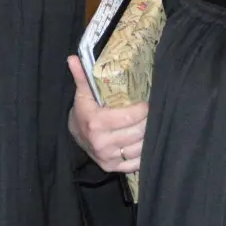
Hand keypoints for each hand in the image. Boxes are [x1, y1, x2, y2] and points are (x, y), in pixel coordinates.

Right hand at [66, 55, 147, 172]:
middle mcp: (101, 143)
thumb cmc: (83, 111)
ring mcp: (108, 158)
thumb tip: (73, 58)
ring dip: (148, 136)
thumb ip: (82, 76)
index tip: (145, 104)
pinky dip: (143, 153)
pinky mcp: (113, 168)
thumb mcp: (83, 93)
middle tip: (152, 114)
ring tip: (150, 126)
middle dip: (148, 121)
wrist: (75, 136)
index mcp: (95, 123)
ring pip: (140, 148)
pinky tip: (144, 142)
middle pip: (137, 132)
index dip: (142, 110)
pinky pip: (136, 162)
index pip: (129, 117)